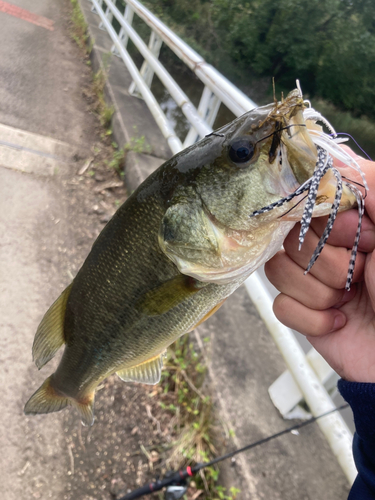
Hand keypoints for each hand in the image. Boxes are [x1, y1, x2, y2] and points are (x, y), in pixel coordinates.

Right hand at [265, 152, 374, 382]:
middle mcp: (326, 247)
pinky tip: (339, 319)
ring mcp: (310, 279)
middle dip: (330, 261)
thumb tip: (333, 154)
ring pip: (279, 269)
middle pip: (290, 237)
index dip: (329, 221)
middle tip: (361, 273)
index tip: (362, 235)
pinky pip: (280, 305)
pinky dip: (312, 317)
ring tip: (350, 299)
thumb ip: (370, 183)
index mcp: (348, 224)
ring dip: (320, 291)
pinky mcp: (300, 312)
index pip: (307, 203)